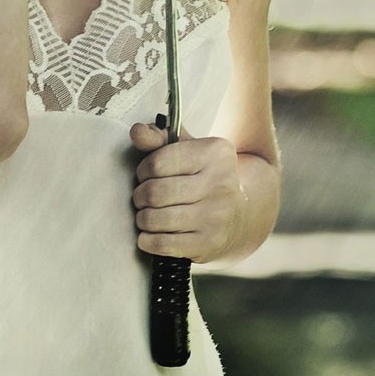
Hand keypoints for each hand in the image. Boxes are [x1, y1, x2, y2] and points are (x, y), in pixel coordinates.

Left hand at [128, 120, 248, 264]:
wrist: (237, 216)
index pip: (158, 162)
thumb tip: (136, 131)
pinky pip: (162, 244)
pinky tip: (150, 235)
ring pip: (155, 219)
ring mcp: (217, 216)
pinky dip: (147, 241)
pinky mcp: (209, 243)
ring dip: (143, 219)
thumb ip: (158, 138)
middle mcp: (222, 183)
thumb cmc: (202, 179)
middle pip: (155, 192)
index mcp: (216, 153)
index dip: (143, 170)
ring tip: (147, 215)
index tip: (146, 175)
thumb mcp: (186, 151)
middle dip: (140, 196)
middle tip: (143, 197)